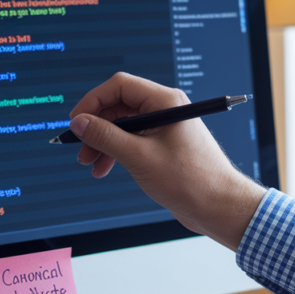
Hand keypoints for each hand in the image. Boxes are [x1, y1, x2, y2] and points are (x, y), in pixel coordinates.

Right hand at [68, 72, 265, 250]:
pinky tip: (106, 168)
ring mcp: (165, 128)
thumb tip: (79, 122)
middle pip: (119, 106)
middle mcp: (165, 110)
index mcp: (165, 102)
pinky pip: (133, 141)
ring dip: (104, 142)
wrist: (218, 207)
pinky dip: (116, 152)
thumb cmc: (190, 180)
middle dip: (96, 126)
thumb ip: (105, 136)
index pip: (120, 86)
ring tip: (90, 163)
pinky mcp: (164, 147)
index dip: (93, 101)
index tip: (76, 121)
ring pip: (124, 126)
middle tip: (80, 148)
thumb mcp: (139, 156)